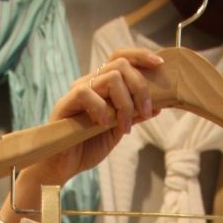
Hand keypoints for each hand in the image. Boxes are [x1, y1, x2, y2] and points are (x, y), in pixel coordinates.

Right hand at [15, 48, 163, 194]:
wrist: (64, 166)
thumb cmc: (87, 147)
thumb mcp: (117, 131)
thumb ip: (134, 116)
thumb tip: (158, 106)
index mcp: (103, 86)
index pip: (121, 57)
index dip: (140, 56)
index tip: (159, 64)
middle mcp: (90, 82)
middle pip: (121, 65)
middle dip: (140, 88)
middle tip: (144, 113)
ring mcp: (78, 91)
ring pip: (110, 78)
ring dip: (125, 104)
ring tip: (123, 127)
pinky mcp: (66, 103)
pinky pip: (86, 93)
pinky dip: (101, 109)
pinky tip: (103, 125)